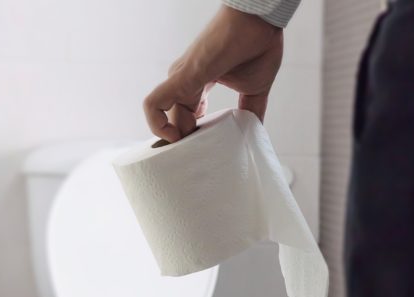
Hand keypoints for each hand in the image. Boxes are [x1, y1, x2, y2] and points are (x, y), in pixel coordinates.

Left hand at [143, 5, 283, 141]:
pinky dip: (157, 125)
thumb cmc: (257, 46)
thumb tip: (255, 134)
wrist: (260, 22)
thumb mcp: (254, 89)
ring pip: (161, 116)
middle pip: (173, 120)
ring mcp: (180, 79)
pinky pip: (153, 105)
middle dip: (183, 143)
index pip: (184, 115)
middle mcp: (184, 81)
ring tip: (193, 152)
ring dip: (172, 139)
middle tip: (202, 157)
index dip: (191, 136)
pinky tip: (175, 138)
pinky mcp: (181, 77)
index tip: (207, 148)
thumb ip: (251, 112)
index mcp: (198, 84)